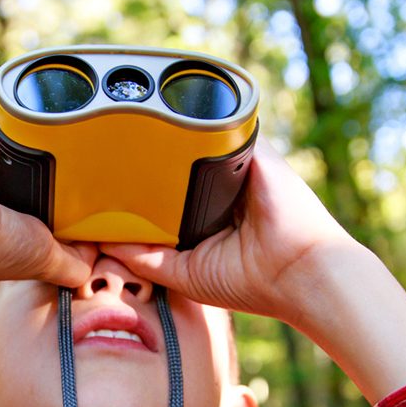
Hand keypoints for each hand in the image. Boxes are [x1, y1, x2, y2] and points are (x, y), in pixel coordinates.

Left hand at [101, 136, 405, 400]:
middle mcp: (221, 184)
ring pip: (190, 140)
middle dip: (142, 164)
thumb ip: (146, 260)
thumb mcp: (186, 274)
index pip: (165, 192)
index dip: (137, 192)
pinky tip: (160, 124)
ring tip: (121, 137)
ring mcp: (237, 163)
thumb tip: (105, 245)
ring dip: (162, 140)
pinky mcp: (251, 149)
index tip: (102, 191)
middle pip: (173, 162)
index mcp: (208, 212)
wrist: (303, 274)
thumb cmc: (254, 282)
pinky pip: (215, 127)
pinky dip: (191, 127)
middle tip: (103, 162)